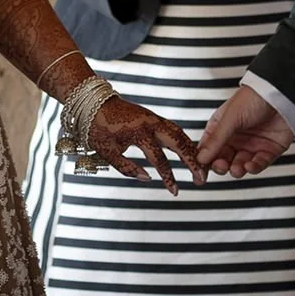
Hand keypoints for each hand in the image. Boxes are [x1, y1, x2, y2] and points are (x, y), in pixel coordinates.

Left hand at [87, 97, 206, 194]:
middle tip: (202, 178)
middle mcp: (150, 123)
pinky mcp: (153, 117)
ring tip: (200, 167)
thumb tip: (148, 179)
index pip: (159, 160)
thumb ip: (127, 168)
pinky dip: (184, 140)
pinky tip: (189, 151)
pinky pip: (173, 128)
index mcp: (138, 133)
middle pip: (178, 142)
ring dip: (191, 150)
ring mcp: (153, 118)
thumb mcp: (106, 152)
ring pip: (179, 133)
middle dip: (192, 161)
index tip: (175, 192)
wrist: (93, 103)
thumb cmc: (97, 129)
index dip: (168, 177)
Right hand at [196, 84, 294, 177]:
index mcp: (222, 127)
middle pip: (223, 159)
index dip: (203, 160)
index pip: (208, 148)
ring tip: (236, 168)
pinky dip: (254, 168)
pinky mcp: (268, 150)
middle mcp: (236, 138)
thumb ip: (216, 139)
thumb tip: (200, 158)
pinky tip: (250, 166)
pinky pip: (258, 164)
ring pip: (240, 165)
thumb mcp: (230, 118)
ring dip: (237, 169)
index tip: (200, 171)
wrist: (282, 94)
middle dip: (221, 166)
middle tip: (221, 166)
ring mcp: (252, 145)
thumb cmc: (254, 97)